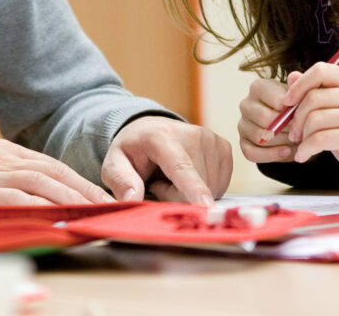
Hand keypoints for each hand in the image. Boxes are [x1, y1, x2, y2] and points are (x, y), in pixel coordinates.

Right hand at [0, 139, 114, 217]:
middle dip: (83, 187)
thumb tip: (33, 194)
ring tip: (91, 211)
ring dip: (70, 196)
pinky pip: (17, 198)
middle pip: (53, 170)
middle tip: (106, 204)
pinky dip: (39, 207)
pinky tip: (55, 217)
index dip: (77, 179)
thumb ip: (4, 174)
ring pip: (42, 182)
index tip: (97, 193)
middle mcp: (3, 158)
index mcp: (4, 150)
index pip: (50, 164)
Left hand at [101, 116, 231, 205]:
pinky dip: (205, 188)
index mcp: (161, 136)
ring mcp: (211, 139)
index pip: (181, 167)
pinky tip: (189, 176)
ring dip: (190, 193)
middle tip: (158, 183)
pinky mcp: (224, 147)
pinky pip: (221, 185)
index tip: (206, 207)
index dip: (193, 188)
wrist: (150, 130)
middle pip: (196, 186)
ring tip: (172, 178)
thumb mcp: (114, 165)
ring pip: (211, 188)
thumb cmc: (133, 151)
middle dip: (177, 196)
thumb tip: (133, 199)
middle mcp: (192, 133)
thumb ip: (121, 181)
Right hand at [238, 76, 297, 163]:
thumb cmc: (295, 107)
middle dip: (287, 127)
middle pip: (265, 118)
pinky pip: (252, 153)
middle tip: (301, 131)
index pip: (276, 100)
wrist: (293, 125)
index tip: (304, 116)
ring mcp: (242, 124)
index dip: (293, 111)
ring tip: (297, 142)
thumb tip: (294, 77)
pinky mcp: (242, 143)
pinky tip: (287, 152)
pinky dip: (272, 155)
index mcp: (258, 87)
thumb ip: (299, 85)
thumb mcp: (299, 94)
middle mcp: (246, 104)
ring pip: (259, 136)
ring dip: (281, 142)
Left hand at [268, 62, 338, 190]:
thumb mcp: (330, 109)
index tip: (286, 102)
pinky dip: (306, 149)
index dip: (299, 85)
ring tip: (302, 145)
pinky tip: (302, 156)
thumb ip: (311, 91)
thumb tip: (291, 76)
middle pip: (313, 97)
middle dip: (296, 118)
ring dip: (303, 136)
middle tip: (293, 133)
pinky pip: (320, 139)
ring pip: (315, 119)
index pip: (321, 70)